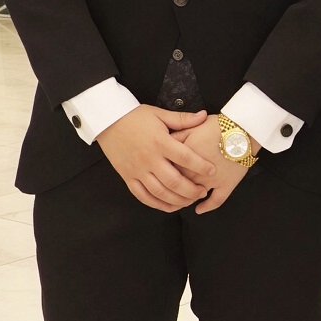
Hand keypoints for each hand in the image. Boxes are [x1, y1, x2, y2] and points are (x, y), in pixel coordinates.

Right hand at [97, 106, 214, 211]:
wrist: (107, 120)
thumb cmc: (135, 116)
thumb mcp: (159, 114)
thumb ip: (183, 119)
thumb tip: (204, 116)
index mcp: (160, 142)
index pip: (185, 157)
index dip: (201, 166)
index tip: (212, 171)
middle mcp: (149, 158)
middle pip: (174, 181)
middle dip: (192, 190)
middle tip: (203, 191)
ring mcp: (137, 170)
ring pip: (160, 192)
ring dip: (177, 200)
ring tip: (190, 200)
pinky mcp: (128, 177)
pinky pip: (143, 196)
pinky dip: (157, 204)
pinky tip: (169, 206)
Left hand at [172, 114, 260, 214]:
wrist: (242, 129)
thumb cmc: (217, 126)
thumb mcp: (192, 126)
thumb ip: (176, 136)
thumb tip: (163, 143)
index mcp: (185, 158)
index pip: (168, 171)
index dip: (163, 174)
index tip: (160, 175)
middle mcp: (196, 173)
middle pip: (179, 186)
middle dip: (172, 189)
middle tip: (168, 190)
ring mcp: (212, 181)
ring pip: (194, 195)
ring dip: (186, 199)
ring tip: (182, 199)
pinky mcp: (227, 185)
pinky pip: (216, 201)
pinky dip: (207, 207)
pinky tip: (199, 209)